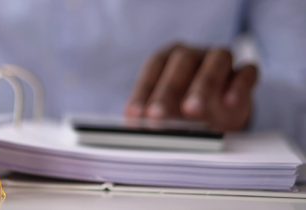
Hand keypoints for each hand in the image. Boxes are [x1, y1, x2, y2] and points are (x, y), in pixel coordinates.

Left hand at [124, 43, 257, 130]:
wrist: (219, 114)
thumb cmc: (182, 111)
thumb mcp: (166, 114)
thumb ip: (154, 117)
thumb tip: (137, 131)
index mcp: (168, 57)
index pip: (154, 66)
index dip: (143, 90)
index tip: (135, 115)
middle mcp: (194, 53)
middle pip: (182, 61)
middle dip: (168, 89)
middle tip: (157, 116)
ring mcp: (222, 60)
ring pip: (216, 60)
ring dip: (203, 84)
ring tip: (192, 110)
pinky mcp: (245, 73)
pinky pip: (246, 72)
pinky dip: (238, 87)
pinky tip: (229, 104)